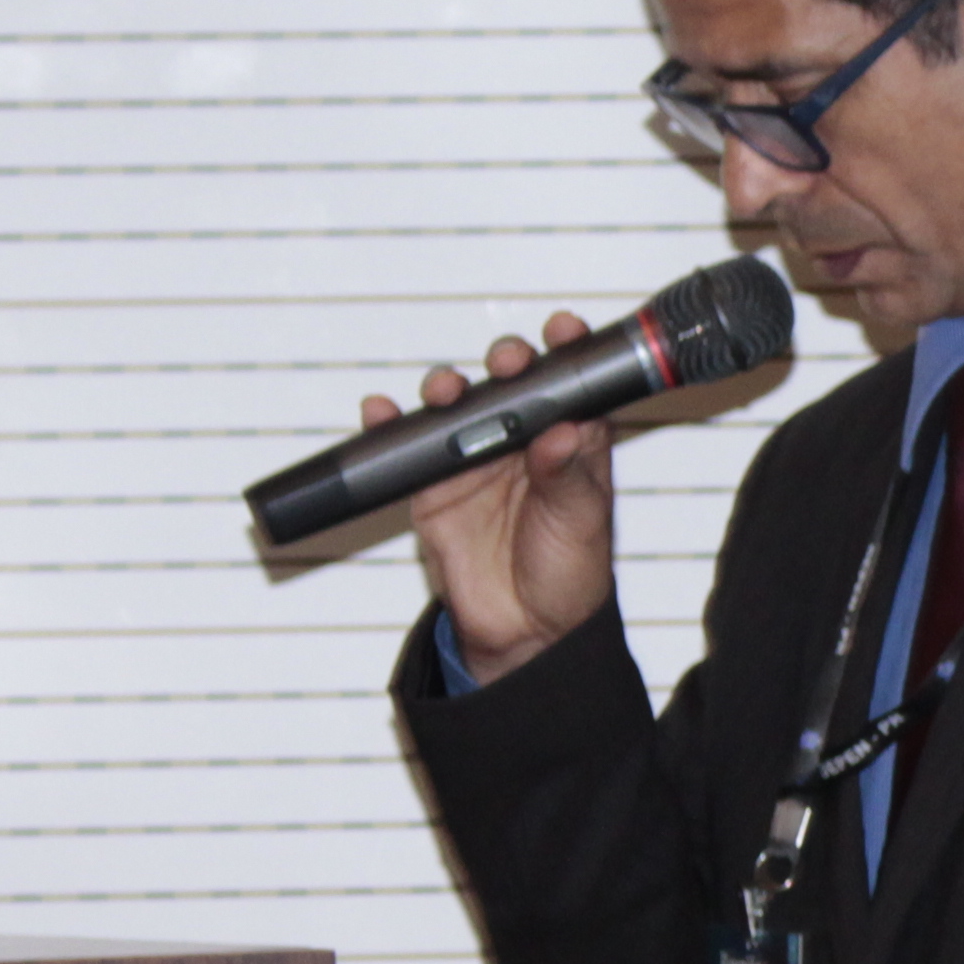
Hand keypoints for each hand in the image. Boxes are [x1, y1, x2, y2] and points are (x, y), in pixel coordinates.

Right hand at [375, 319, 617, 681]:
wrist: (525, 633)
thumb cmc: (570, 574)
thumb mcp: (582, 523)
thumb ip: (568, 477)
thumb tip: (562, 432)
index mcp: (571, 443)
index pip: (571, 385)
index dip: (568, 352)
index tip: (563, 330)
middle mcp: (522, 441)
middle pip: (511, 384)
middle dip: (507, 362)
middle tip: (508, 362)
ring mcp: (475, 458)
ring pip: (457, 406)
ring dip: (448, 388)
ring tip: (445, 390)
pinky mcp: (435, 485)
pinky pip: (407, 447)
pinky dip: (389, 426)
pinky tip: (381, 412)